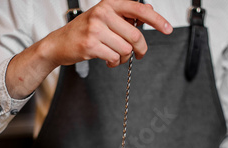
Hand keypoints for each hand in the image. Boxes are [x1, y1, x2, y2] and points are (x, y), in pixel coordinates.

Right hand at [45, 0, 172, 67]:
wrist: (59, 43)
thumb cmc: (84, 31)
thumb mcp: (105, 17)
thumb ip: (126, 14)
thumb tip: (149, 10)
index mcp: (109, 4)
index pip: (139, 9)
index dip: (156, 20)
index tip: (168, 28)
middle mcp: (102, 13)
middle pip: (135, 36)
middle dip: (140, 49)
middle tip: (138, 54)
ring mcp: (95, 29)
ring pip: (126, 49)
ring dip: (124, 58)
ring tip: (116, 56)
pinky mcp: (90, 45)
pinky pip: (114, 58)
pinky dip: (114, 63)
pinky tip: (108, 60)